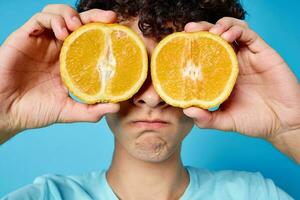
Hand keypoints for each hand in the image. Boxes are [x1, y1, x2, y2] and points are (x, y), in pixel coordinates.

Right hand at [0, 4, 118, 143]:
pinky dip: (53, 19)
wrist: (7, 113)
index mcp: (70, 62)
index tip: (119, 32)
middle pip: (79, 23)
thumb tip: (116, 108)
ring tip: (79, 27)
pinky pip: (40, 19)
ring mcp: (42, 42)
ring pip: (59, 14)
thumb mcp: (68, 111)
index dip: (103, 32)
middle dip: (95, 16)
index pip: (90, 40)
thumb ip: (91, 111)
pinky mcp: (25, 37)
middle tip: (110, 19)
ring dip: (72, 15)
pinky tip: (62, 31)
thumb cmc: (35, 111)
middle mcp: (57, 49)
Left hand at [183, 18, 299, 160]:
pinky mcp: (262, 53)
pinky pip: (249, 34)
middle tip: (189, 30)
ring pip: (232, 29)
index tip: (179, 44)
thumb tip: (187, 110)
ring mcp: (247, 57)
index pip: (205, 53)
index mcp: (222, 74)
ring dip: (219, 26)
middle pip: (215, 37)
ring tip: (210, 33)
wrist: (282, 124)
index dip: (192, 46)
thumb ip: (206, 119)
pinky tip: (226, 36)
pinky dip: (236, 30)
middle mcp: (233, 62)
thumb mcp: (225, 121)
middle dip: (202, 30)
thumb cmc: (254, 121)